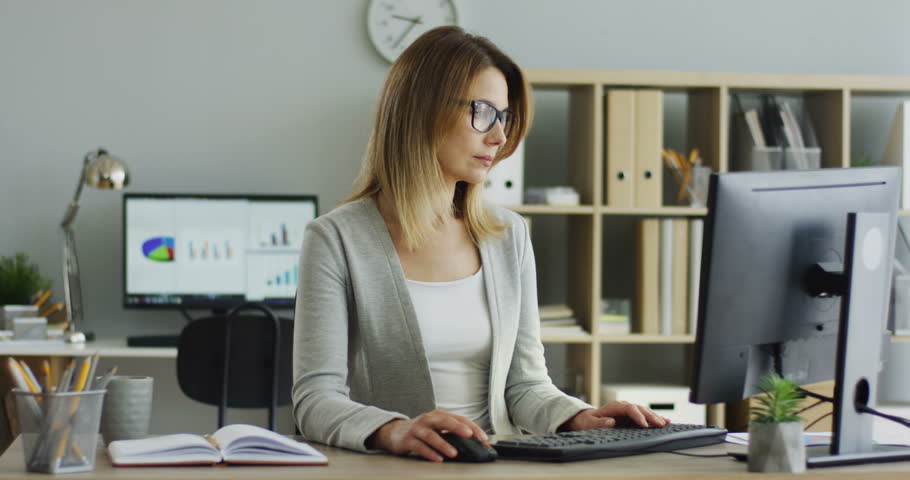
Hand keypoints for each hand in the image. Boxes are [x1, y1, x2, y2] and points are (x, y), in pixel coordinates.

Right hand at [368, 409, 487, 461]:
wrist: (394, 432)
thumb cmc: (421, 430)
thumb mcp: (437, 428)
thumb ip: (453, 434)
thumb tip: (475, 445)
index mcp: (439, 415)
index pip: (459, 418)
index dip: (472, 427)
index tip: (483, 438)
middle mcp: (428, 419)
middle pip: (444, 420)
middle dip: (458, 427)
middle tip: (470, 435)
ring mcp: (417, 429)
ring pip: (431, 435)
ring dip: (443, 444)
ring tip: (454, 453)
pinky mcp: (407, 440)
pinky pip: (419, 446)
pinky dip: (429, 453)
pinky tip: (437, 459)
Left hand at [560, 401, 671, 430]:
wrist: (586, 419)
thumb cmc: (587, 422)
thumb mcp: (589, 423)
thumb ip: (599, 423)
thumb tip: (611, 421)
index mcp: (614, 407)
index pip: (629, 408)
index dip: (638, 416)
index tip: (644, 425)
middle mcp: (623, 406)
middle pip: (639, 408)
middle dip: (650, 416)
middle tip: (660, 425)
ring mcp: (628, 409)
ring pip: (644, 411)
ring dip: (655, 417)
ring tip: (666, 423)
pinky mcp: (631, 415)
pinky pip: (644, 415)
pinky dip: (654, 418)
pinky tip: (665, 421)